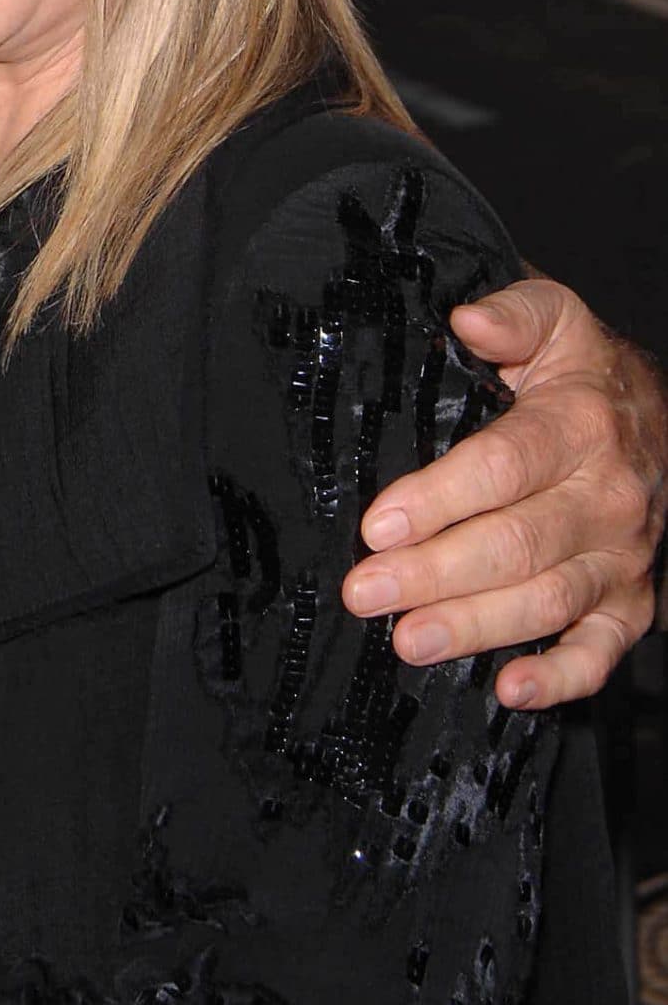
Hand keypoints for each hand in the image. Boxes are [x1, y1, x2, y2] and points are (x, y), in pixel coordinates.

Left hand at [341, 278, 665, 708]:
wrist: (663, 421)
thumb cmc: (587, 375)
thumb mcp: (557, 320)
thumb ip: (514, 315)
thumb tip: (467, 319)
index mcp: (580, 427)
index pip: (504, 467)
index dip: (440, 498)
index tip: (379, 524)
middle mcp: (607, 498)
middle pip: (516, 543)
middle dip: (434, 572)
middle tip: (366, 590)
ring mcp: (621, 556)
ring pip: (549, 600)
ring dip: (476, 627)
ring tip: (409, 640)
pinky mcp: (629, 602)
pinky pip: (602, 650)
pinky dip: (560, 677)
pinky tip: (509, 689)